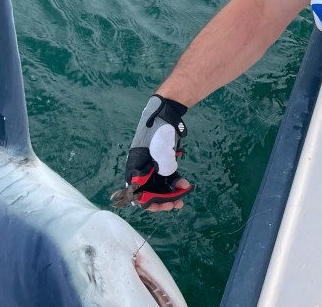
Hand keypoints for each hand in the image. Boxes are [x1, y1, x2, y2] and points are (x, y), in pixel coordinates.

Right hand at [110, 95, 192, 210]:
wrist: (166, 113)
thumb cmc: (159, 132)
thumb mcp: (161, 152)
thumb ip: (164, 169)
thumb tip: (169, 180)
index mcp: (135, 166)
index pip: (135, 191)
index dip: (146, 201)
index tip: (158, 207)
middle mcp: (142, 168)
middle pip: (148, 191)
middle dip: (161, 200)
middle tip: (174, 205)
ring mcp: (153, 164)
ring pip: (159, 185)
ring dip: (170, 194)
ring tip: (182, 199)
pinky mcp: (163, 161)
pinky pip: (167, 176)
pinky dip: (176, 182)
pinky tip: (186, 185)